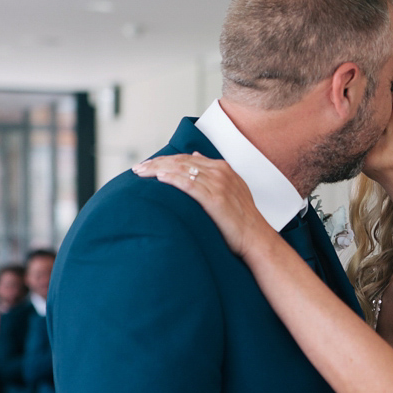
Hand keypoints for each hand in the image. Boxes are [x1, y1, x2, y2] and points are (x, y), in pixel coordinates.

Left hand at [132, 153, 265, 259]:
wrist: (255, 237)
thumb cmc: (242, 218)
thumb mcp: (231, 188)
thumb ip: (213, 172)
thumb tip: (195, 155)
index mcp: (222, 168)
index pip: (187, 158)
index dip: (165, 160)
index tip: (149, 165)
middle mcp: (219, 173)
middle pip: (180, 161)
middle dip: (156, 163)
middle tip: (137, 168)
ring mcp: (217, 184)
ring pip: (181, 170)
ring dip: (158, 170)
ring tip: (141, 173)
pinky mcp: (214, 199)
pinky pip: (188, 184)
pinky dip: (172, 179)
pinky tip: (158, 179)